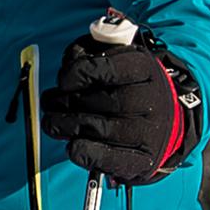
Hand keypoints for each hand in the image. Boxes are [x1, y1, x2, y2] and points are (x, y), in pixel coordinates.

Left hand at [43, 21, 203, 182]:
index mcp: (145, 68)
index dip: (83, 73)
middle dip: (70, 102)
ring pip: (104, 129)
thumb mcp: (111, 57)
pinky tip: (72, 147)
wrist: (160, 120)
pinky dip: (86, 153)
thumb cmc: (124, 85)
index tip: (63, 80)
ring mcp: (151, 131)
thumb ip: (90, 50)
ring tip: (51, 123)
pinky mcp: (144, 158)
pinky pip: (112, 159)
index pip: (114, 68)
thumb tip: (71, 60)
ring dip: (68, 126)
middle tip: (49, 103)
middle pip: (109, 101)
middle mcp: (153, 99)